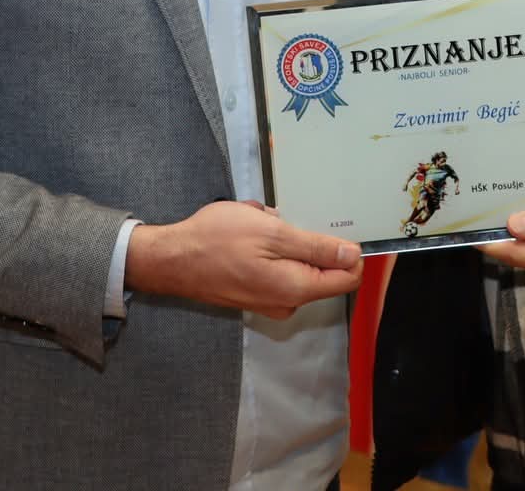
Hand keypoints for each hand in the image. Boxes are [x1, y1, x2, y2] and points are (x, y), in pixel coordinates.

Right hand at [124, 200, 361, 319]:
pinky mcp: (256, 294)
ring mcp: (270, 301)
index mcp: (297, 289)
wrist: (170, 259)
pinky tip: (249, 234)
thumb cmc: (219, 240)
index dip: (349, 251)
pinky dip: (270, 249)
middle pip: (323, 270)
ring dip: (285, 240)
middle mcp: (288, 302)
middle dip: (307, 240)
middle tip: (278, 221)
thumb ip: (316, 248)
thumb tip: (354, 256)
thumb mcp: (272, 233)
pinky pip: (278, 268)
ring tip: (258, 224)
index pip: (348, 277)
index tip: (330, 226)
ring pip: (297, 264)